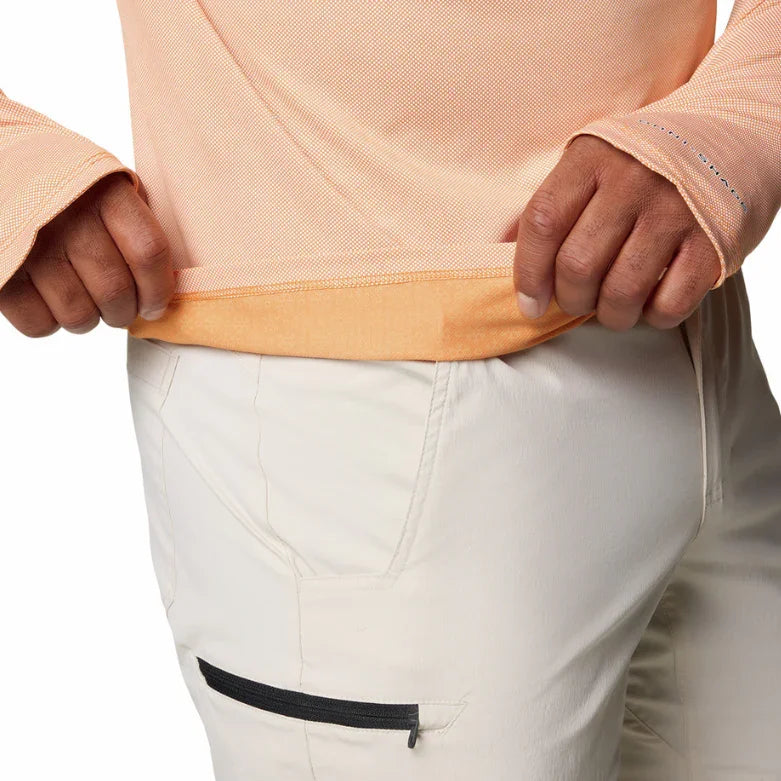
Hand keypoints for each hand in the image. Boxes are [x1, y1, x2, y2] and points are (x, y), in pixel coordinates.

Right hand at [0, 171, 173, 336]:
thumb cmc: (60, 182)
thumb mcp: (106, 182)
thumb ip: (136, 220)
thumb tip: (163, 277)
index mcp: (106, 192)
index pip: (149, 252)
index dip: (158, 290)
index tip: (155, 306)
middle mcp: (70, 218)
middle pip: (116, 292)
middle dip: (124, 313)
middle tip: (119, 309)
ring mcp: (31, 245)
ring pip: (79, 315)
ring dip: (88, 320)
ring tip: (83, 302)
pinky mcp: (3, 271)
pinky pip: (38, 323)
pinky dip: (49, 322)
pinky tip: (49, 301)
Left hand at [513, 135, 720, 329]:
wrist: (736, 131)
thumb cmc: (645, 161)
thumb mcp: (592, 161)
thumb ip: (550, 203)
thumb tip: (496, 246)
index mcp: (592, 158)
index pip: (542, 224)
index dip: (528, 274)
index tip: (530, 303)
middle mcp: (633, 180)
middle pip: (577, 266)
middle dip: (570, 300)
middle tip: (578, 301)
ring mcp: (676, 210)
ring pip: (620, 293)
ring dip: (609, 315)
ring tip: (611, 306)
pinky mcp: (713, 241)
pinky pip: (670, 304)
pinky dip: (653, 317)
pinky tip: (650, 302)